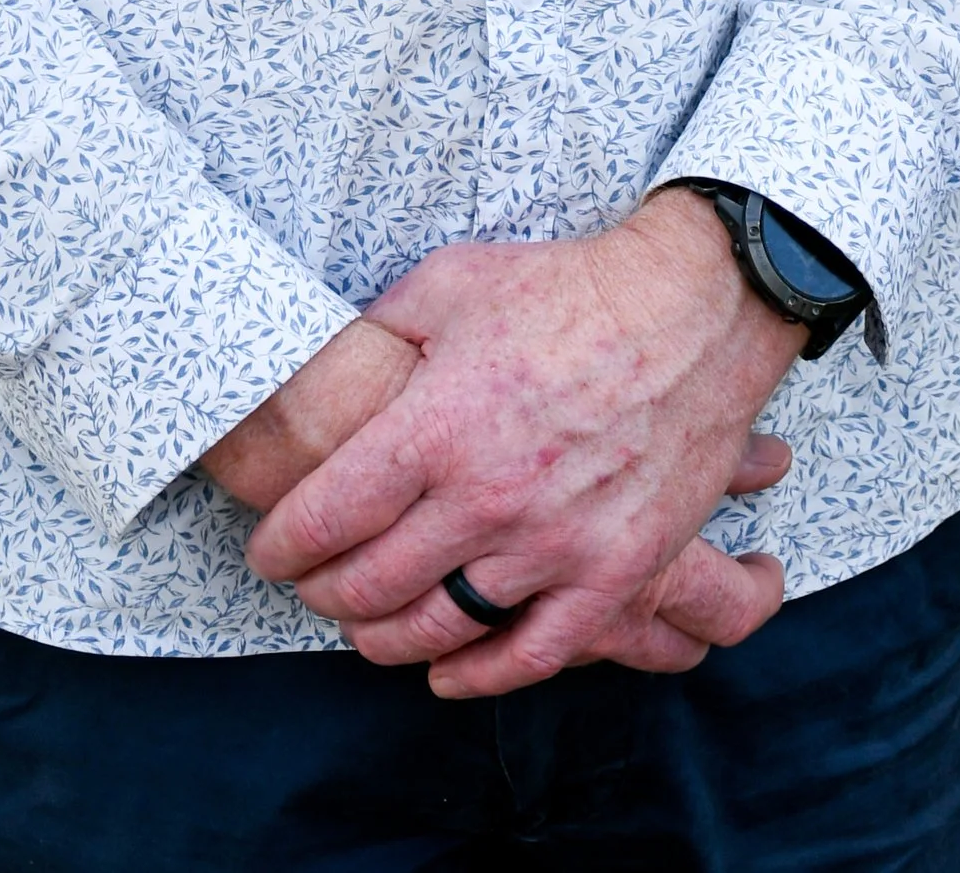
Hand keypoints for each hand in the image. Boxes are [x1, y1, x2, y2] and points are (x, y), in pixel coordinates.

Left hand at [245, 187, 799, 694]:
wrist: (691, 312)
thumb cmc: (568, 290)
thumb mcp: (452, 282)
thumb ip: (383, 331)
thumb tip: (332, 366)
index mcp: (438, 425)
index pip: (327, 515)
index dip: (282, 545)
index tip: (268, 551)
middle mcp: (487, 497)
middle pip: (372, 583)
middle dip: (323, 593)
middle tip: (310, 585)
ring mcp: (553, 545)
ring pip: (440, 628)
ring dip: (385, 639)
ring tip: (363, 627)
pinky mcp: (613, 574)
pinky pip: (533, 656)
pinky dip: (479, 677)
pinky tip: (446, 674)